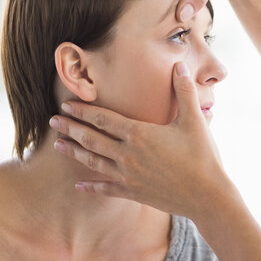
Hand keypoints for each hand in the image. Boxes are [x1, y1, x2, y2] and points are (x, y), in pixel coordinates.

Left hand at [49, 61, 225, 216]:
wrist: (207, 195)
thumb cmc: (202, 155)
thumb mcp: (194, 120)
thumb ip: (184, 91)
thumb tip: (179, 64)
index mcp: (139, 134)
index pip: (104, 119)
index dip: (84, 111)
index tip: (67, 104)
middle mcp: (128, 154)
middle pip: (92, 139)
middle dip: (71, 128)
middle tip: (53, 121)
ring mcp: (128, 175)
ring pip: (94, 162)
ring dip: (74, 152)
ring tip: (58, 145)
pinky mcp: (134, 193)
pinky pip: (106, 188)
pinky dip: (91, 186)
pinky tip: (79, 186)